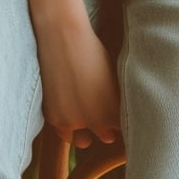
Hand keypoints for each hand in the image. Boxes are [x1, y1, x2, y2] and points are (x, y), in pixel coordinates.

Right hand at [36, 15, 120, 148]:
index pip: (124, 130)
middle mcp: (96, 121)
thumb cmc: (93, 50)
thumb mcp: (113, 75)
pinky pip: (63, 132)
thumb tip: (121, 110)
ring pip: (82, 141)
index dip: (122, 124)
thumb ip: (117, 98)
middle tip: (105, 118)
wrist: (64, 38)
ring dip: (84, 133)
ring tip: (85, 117)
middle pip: (106, 137)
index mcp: (115, 110)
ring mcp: (74, 122)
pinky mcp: (54, 119)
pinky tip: (69, 110)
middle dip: (107, 129)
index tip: (121, 120)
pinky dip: (66, 124)